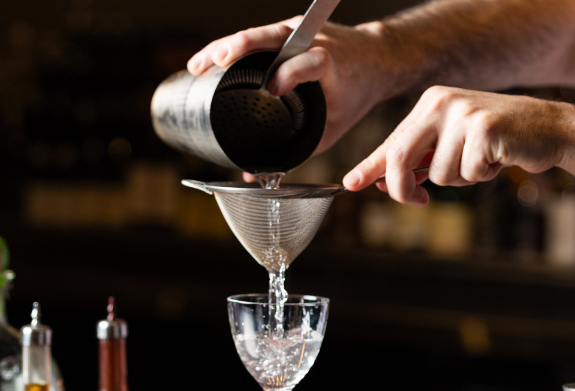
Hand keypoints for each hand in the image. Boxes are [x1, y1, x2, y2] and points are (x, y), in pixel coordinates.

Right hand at [187, 19, 393, 153]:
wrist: (376, 57)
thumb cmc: (354, 94)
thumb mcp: (333, 127)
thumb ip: (300, 149)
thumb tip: (261, 175)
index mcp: (330, 65)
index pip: (310, 62)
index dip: (291, 73)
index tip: (273, 89)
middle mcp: (312, 42)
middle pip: (274, 37)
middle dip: (243, 46)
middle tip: (216, 62)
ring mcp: (297, 33)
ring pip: (259, 34)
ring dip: (226, 45)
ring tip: (198, 65)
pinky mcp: (287, 32)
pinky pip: (256, 37)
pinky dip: (230, 46)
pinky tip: (210, 58)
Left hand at [343, 87, 571, 204]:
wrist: (548, 128)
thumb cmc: (496, 140)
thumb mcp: (450, 145)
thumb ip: (418, 159)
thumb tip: (380, 179)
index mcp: (430, 104)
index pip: (393, 141)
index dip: (371, 166)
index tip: (352, 184)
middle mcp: (442, 103)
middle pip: (401, 157)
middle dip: (404, 188)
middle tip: (420, 200)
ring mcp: (463, 113)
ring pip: (439, 173)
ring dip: (461, 178)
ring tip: (481, 160)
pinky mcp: (484, 128)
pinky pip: (467, 173)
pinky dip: (482, 176)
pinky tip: (497, 158)